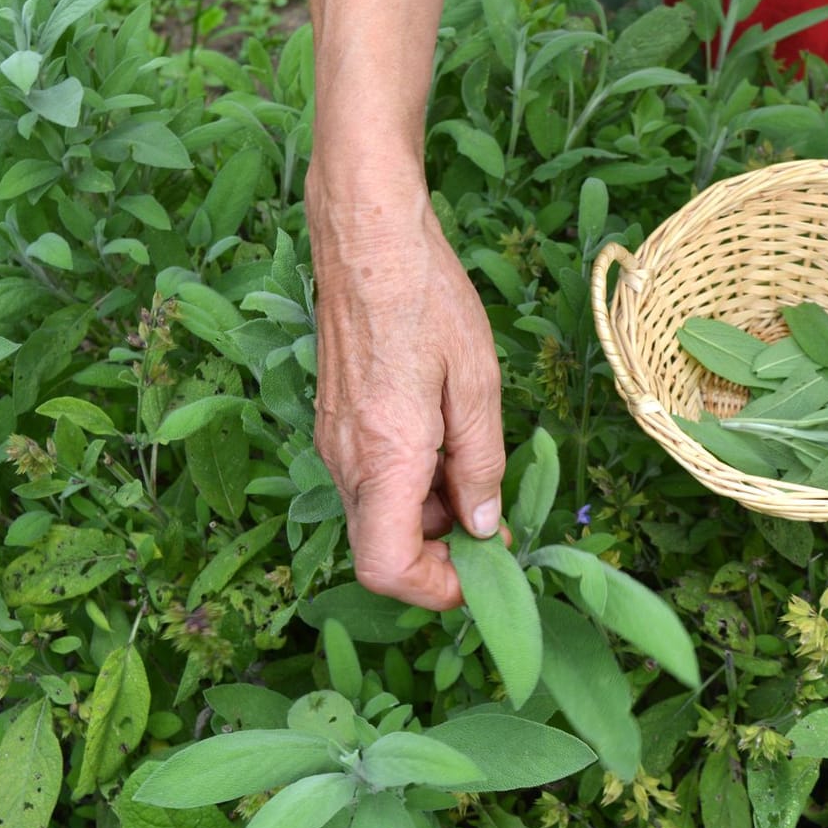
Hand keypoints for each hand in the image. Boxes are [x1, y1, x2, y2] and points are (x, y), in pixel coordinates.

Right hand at [308, 180, 505, 610]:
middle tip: (493, 520)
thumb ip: (480, 464)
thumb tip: (482, 528)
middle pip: (384, 548)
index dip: (435, 591)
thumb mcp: (476, 384)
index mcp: (384, 457)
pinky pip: (371, 479)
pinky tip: (445, 440)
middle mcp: (346, 459)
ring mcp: (334, 440)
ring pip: (379, 515)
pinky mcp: (335, 420)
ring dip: (429, 515)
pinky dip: (411, 482)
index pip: (386, 568)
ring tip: (475, 467)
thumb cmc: (425, 297)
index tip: (483, 573)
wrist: (366, 235)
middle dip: (442, 552)